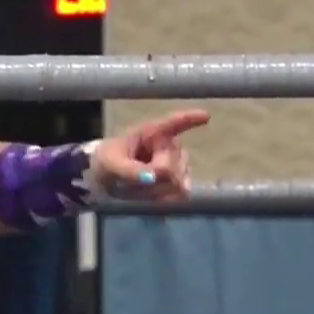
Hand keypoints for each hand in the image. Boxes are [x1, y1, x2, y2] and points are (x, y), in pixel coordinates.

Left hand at [90, 109, 209, 201]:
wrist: (107, 178)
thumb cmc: (108, 162)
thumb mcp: (112, 165)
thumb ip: (130, 171)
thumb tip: (155, 176)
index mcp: (151, 133)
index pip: (174, 124)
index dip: (190, 120)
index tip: (206, 116)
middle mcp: (169, 145)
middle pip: (170, 168)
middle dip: (152, 179)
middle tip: (132, 182)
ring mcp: (177, 162)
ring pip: (177, 182)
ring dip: (156, 190)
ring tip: (138, 186)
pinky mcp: (179, 179)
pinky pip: (181, 192)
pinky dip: (164, 197)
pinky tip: (152, 195)